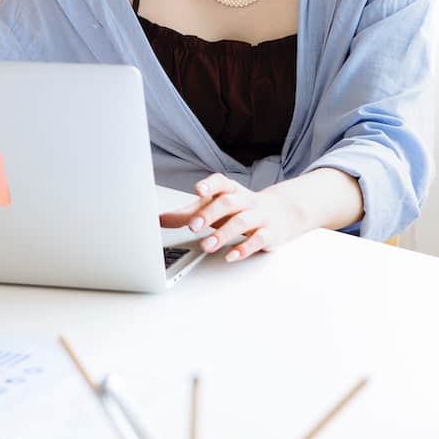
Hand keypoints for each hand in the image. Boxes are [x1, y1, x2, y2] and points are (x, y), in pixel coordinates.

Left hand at [158, 173, 309, 262]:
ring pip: (242, 222)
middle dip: (210, 214)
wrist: (281, 212)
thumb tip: (158, 219)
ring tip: (206, 245)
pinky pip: (258, 240)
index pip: (220, 182)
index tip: (198, 190)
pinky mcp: (269, 234)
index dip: (209, 185)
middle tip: (193, 225)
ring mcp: (259, 217)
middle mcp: (245, 201)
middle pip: (228, 203)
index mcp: (231, 190)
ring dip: (223, 234)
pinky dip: (244, 248)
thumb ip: (187, 213)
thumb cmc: (240, 209)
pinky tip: (231, 256)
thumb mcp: (214, 207)